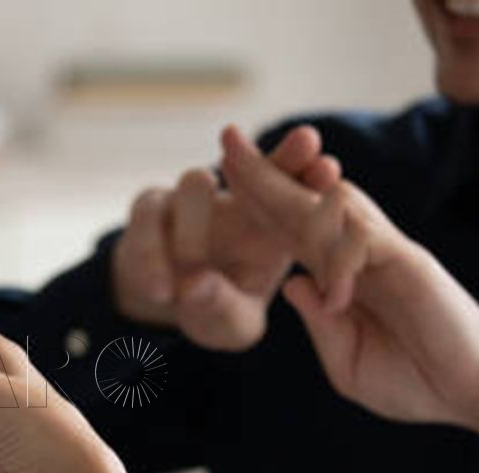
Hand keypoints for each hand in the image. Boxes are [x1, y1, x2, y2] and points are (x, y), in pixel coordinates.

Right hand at [112, 125, 341, 350]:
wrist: (159, 301)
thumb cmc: (210, 309)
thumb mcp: (228, 324)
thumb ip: (222, 308)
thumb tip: (194, 285)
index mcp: (267, 228)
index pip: (295, 195)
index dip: (311, 179)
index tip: (331, 168)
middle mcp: (232, 203)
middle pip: (261, 166)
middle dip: (284, 157)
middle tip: (309, 141)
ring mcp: (188, 198)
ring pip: (195, 184)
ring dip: (197, 229)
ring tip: (191, 284)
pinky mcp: (148, 208)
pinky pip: (148, 220)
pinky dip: (151, 256)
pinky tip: (160, 290)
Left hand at [219, 126, 478, 440]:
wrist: (471, 395)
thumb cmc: (414, 382)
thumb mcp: (348, 364)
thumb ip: (320, 325)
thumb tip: (291, 283)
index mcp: (339, 277)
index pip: (292, 227)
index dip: (259, 200)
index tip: (223, 172)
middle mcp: (359, 256)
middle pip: (306, 199)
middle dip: (264, 171)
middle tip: (227, 138)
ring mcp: (385, 253)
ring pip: (335, 201)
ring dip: (299, 209)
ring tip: (274, 215)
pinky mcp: (409, 260)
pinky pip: (362, 238)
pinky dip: (341, 263)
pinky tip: (340, 300)